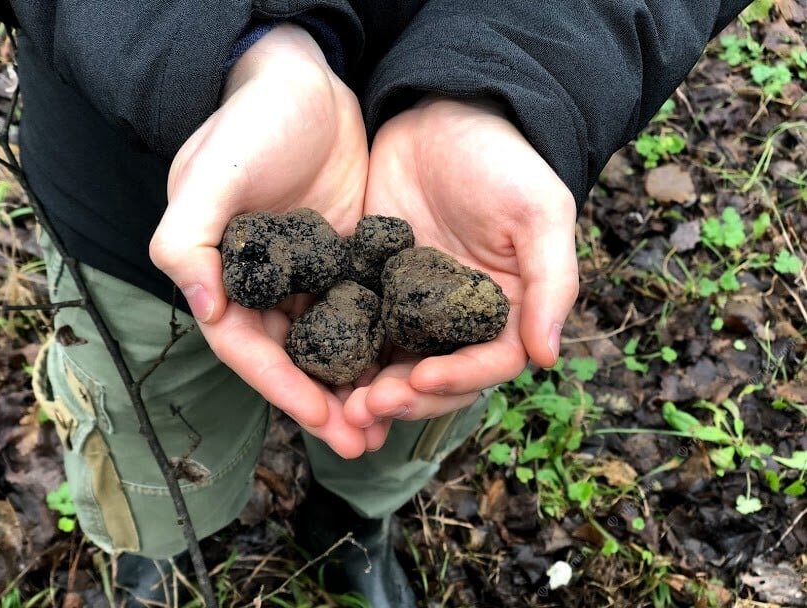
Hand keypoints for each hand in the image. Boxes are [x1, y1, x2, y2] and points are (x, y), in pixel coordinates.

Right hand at [150, 24, 369, 457]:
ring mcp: (309, 275)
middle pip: (292, 359)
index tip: (321, 421)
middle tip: (363, 443)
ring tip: (389, 424)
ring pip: (331, 344)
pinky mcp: (349, 259)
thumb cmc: (254, 121)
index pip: (248, 348)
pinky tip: (406, 369)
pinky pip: (363, 310)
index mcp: (226, 275)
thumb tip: (202, 307)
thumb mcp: (212, 172)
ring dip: (355, 385)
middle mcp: (266, 284)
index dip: (282, 388)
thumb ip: (189, 237)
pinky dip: (379, 343)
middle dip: (324, 403)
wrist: (308, 82)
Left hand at [345, 97, 578, 437]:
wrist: (443, 114)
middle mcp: (458, 319)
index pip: (487, 363)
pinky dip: (340, 353)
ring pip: (392, 364)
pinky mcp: (372, 287)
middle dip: (403, 398)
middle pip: (435, 377)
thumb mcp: (540, 212)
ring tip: (338, 403)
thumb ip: (551, 282)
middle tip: (365, 407)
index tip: (420, 379)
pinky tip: (314, 367)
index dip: (457, 380)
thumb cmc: (503, 160)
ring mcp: (412, 307)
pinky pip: (356, 328)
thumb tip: (546, 356)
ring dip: (368, 390)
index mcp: (505, 310)